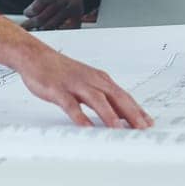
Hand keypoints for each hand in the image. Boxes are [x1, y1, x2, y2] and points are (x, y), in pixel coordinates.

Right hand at [15, 45, 152, 129]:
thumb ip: (102, 98)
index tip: (149, 123)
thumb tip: (119, 116)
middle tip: (142, 129)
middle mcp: (91, 80)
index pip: (124, 96)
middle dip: (131, 113)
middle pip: (116, 97)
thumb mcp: (86, 82)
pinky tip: (85, 127)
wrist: (35, 55)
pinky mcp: (58, 89)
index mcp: (100, 79)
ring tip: (118, 130)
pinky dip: (79, 116)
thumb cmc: (61, 71)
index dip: (138, 110)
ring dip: (109, 115)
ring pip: (97, 99)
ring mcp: (75, 84)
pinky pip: (70, 104)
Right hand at [22, 0, 83, 29]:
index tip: (53, 35)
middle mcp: (68, 6)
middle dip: (41, 30)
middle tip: (34, 31)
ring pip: (41, 19)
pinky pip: (34, 9)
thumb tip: (58, 22)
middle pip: (52, 26)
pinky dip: (29, 12)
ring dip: (31, 23)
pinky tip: (27, 12)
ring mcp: (57, 1)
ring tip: (25, 25)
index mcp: (78, 7)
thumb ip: (68, 8)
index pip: (72, 28)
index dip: (62, 33)